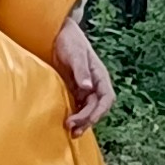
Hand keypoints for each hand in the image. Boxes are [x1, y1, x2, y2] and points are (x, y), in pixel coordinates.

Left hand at [53, 15, 116, 133]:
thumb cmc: (69, 40)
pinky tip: (66, 123)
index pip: (106, 98)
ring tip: (71, 132)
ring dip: (82, 121)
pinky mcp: (74, 89)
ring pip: (88, 109)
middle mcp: (95, 83)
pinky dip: (74, 115)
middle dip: (87, 119)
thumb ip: (81, 71)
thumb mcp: (75, 54)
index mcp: (100, 75)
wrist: (57, 32)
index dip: (99, 111)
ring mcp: (85, 87)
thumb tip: (88, 87)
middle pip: (96, 107)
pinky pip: (78, 105)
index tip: (88, 119)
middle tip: (71, 128)